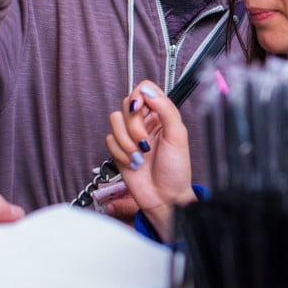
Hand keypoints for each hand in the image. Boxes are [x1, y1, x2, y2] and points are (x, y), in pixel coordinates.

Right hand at [106, 81, 195, 241]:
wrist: (164, 197)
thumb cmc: (176, 170)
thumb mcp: (178, 136)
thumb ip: (166, 109)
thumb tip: (149, 91)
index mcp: (162, 114)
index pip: (145, 90)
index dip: (139, 96)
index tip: (140, 108)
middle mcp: (146, 121)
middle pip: (127, 104)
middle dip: (134, 125)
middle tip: (145, 142)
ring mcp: (131, 135)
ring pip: (115, 120)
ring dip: (127, 141)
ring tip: (140, 154)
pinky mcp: (119, 148)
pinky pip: (109, 139)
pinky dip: (120, 152)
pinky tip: (133, 162)